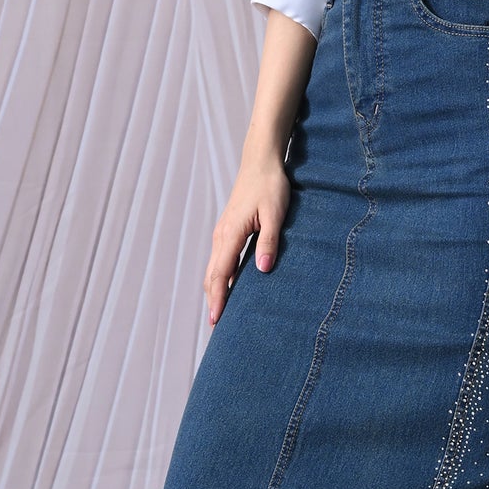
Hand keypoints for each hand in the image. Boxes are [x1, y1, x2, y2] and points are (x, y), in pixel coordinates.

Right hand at [203, 146, 291, 324]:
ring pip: (214, 268)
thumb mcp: (275, 214)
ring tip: (220, 313)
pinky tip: (230, 288)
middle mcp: (221, 236)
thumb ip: (269, 241)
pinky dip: (221, 277)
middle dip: (213, 300)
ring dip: (215, 290)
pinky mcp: (228, 230)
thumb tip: (262, 270)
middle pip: (212, 275)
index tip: (216, 320)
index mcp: (231, 234)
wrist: (260, 162)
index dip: (218, 299)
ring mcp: (222, 233)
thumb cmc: (271, 186)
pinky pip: (220, 260)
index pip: (220, 274)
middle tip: (216, 326)